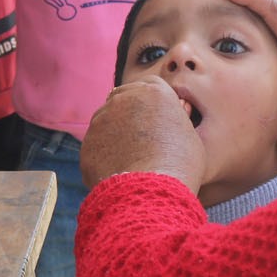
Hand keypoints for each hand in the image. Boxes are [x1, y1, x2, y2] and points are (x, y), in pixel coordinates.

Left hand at [79, 77, 204, 191]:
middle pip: (123, 97)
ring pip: (106, 120)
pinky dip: (104, 155)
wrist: (151, 190)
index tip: (153, 116)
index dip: (151, 102)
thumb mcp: (188, 135)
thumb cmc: (180, 165)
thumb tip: (169, 118)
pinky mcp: (88, 142)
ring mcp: (102, 119)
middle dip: (129, 112)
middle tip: (139, 137)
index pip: (150, 86)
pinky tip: (119, 170)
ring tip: (131, 159)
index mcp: (154, 92)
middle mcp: (124, 99)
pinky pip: (96, 145)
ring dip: (114, 133)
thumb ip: (174, 120)